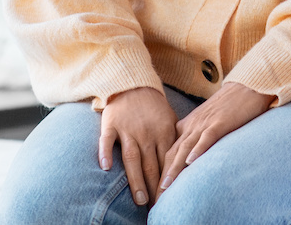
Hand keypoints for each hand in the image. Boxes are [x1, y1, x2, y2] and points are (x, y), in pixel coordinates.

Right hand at [98, 86, 176, 206]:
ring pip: (132, 158)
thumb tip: (185, 163)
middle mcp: (146, 133)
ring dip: (136, 179)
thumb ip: (175, 141)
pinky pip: (107, 140)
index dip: (168, 181)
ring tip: (140, 199)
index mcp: (163, 132)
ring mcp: (128, 129)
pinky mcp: (111, 124)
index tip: (169, 199)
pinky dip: (105, 152)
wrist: (133, 84)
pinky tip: (106, 167)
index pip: (167, 162)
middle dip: (154, 188)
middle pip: (150, 165)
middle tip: (156, 207)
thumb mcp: (170, 120)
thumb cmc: (153, 107)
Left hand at [158, 82, 275, 195]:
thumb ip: (197, 139)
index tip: (155, 194)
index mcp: (187, 126)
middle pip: (171, 154)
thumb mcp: (207, 123)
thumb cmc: (229, 107)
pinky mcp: (220, 122)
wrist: (246, 86)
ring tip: (165, 186)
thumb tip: (191, 162)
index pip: (168, 153)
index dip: (160, 174)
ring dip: (174, 168)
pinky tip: (191, 162)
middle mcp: (192, 126)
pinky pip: (207, 137)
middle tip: (155, 200)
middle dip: (162, 178)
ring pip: (185, 148)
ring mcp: (205, 124)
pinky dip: (198, 150)